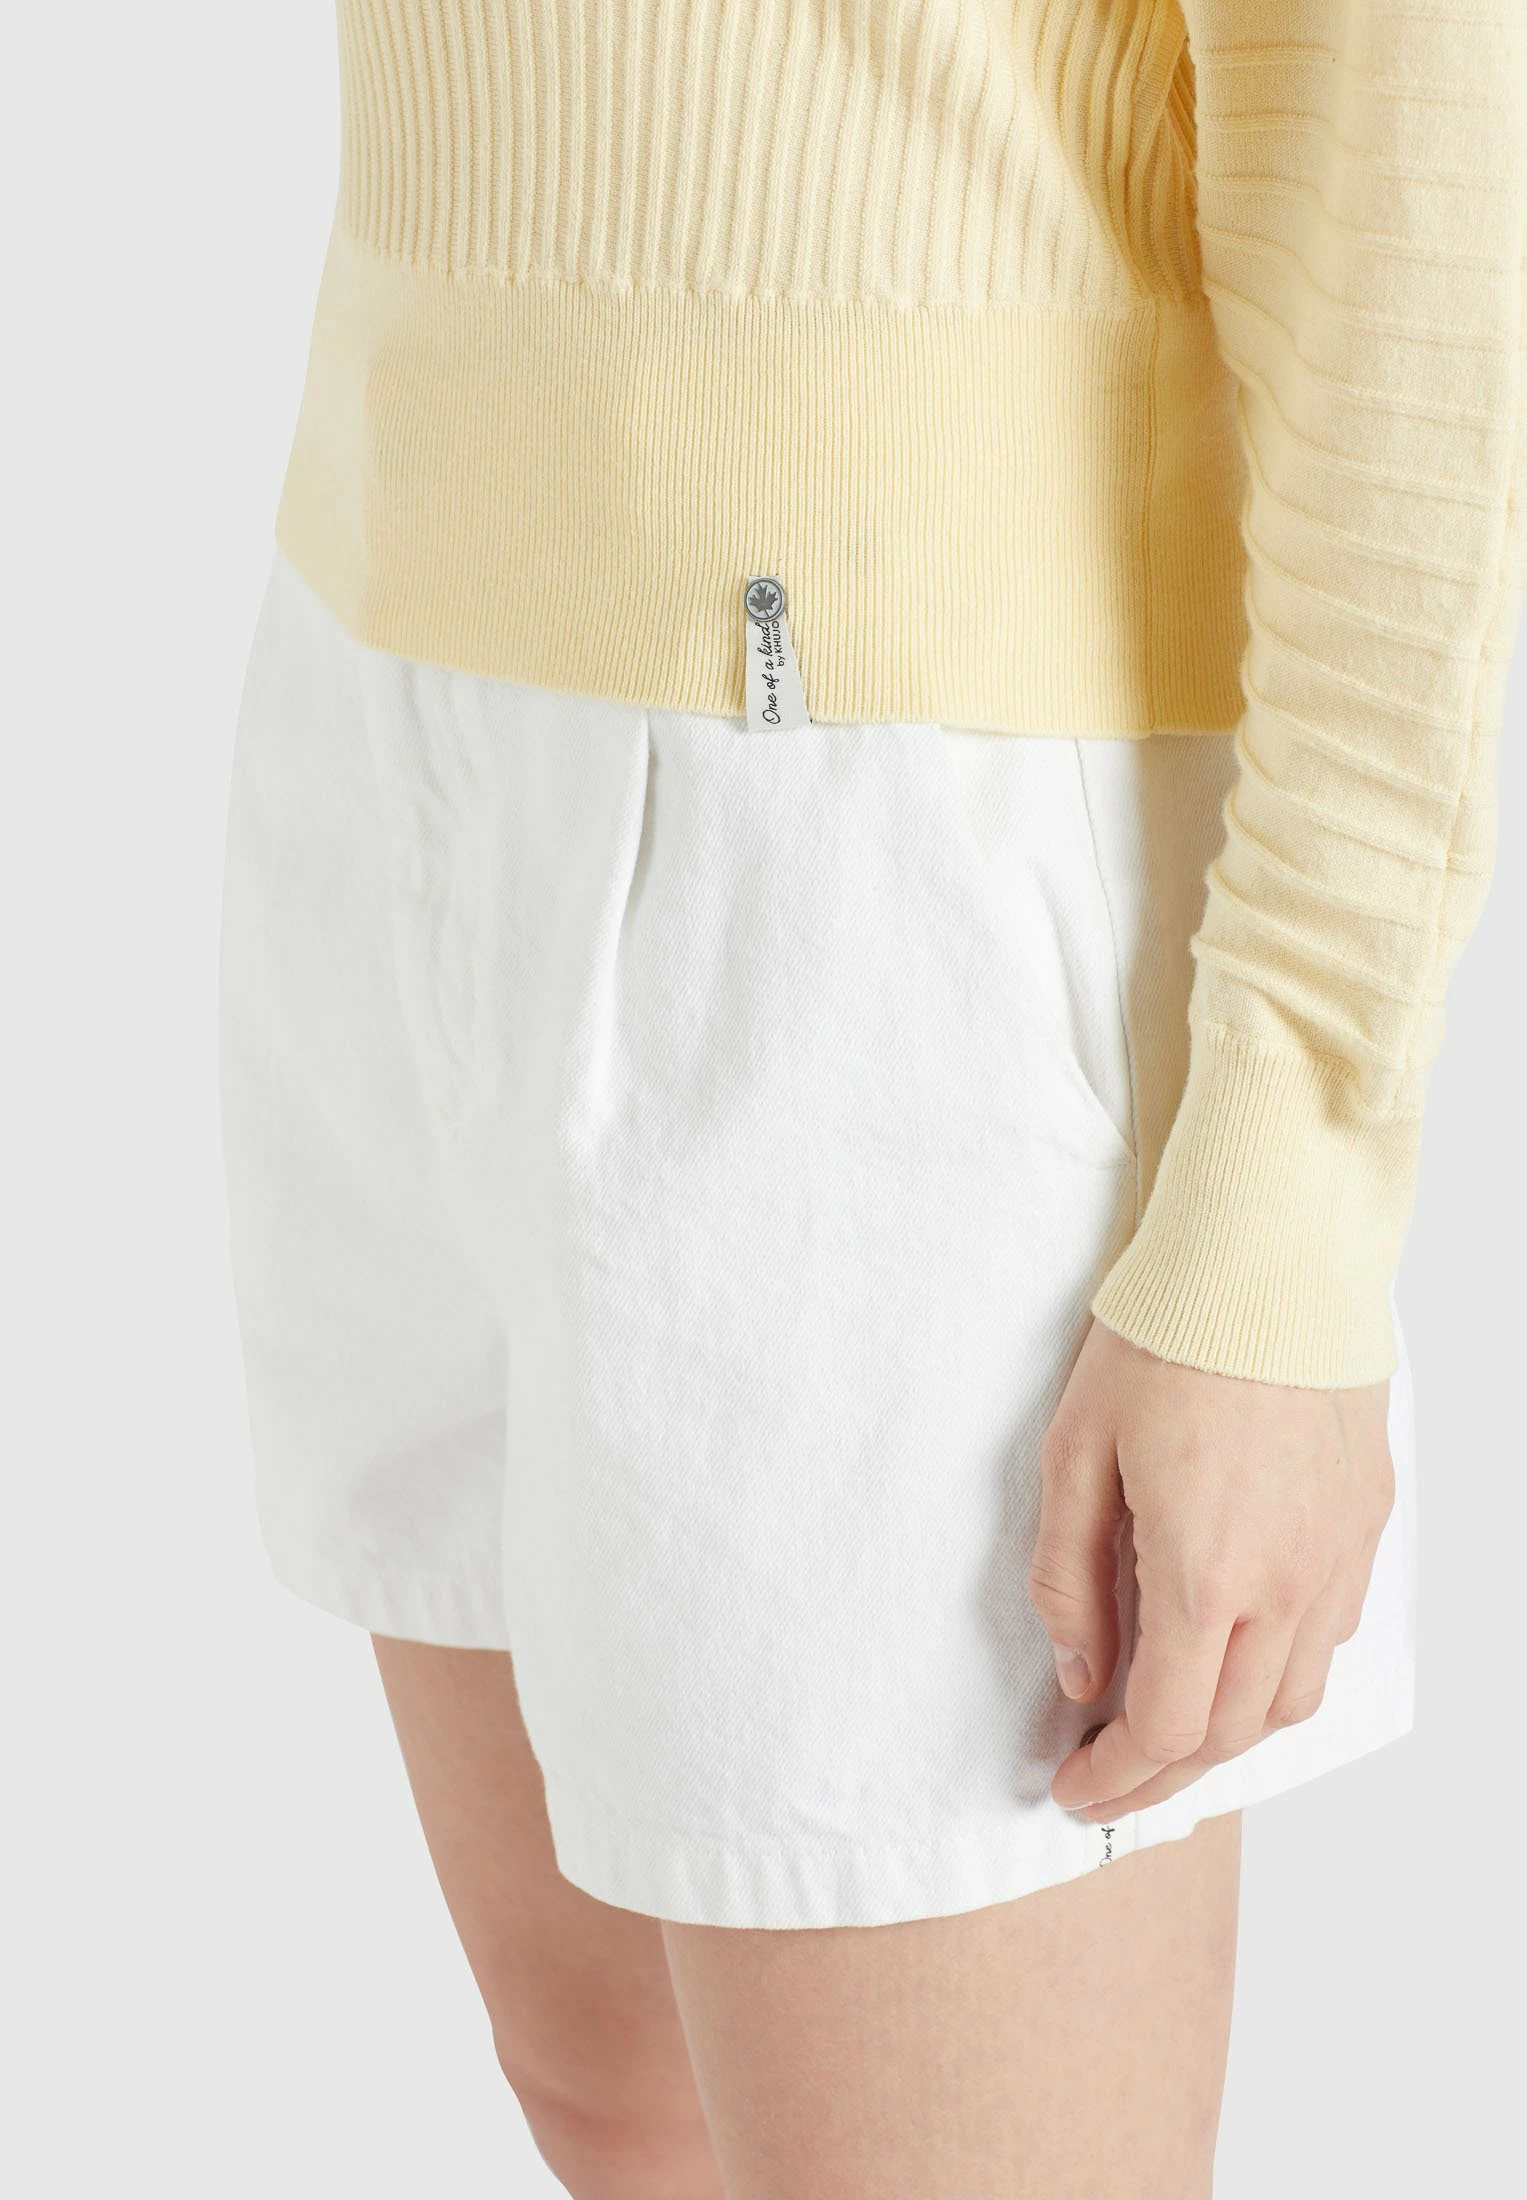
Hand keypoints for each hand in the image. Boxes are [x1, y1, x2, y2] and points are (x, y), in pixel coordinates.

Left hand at [1028, 1318, 1394, 1821]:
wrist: (1267, 1257)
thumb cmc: (1162, 1341)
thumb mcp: (1075, 1454)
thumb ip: (1068, 1578)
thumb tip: (1079, 1674)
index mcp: (1206, 1576)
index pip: (1167, 1729)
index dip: (1115, 1777)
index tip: (1072, 1787)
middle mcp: (1289, 1585)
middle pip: (1232, 1733)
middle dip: (1162, 1773)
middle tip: (1106, 1775)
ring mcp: (1339, 1557)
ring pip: (1292, 1697)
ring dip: (1227, 1731)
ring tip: (1168, 1723)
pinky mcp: (1367, 1522)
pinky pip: (1331, 1635)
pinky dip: (1278, 1671)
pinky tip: (1234, 1649)